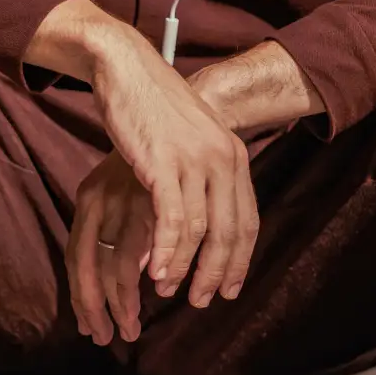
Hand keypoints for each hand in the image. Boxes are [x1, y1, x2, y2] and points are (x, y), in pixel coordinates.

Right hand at [28, 0, 260, 306]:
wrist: (129, 72)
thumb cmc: (150, 111)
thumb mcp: (186, 145)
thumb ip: (197, 180)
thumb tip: (194, 221)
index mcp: (233, 157)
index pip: (247, 220)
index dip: (239, 261)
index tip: (227, 290)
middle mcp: (224, 160)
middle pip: (229, 230)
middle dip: (216, 273)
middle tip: (199, 302)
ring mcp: (196, 161)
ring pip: (202, 230)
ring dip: (187, 268)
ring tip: (171, 293)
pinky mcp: (165, 164)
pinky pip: (173, 219)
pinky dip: (167, 251)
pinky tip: (156, 273)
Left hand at [68, 152, 154, 343]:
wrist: (159, 90)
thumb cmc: (147, 142)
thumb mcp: (123, 186)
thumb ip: (125, 227)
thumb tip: (138, 269)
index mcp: (86, 201)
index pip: (76, 264)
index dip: (85, 301)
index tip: (95, 329)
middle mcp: (96, 200)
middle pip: (88, 271)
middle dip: (101, 310)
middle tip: (114, 336)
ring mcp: (123, 194)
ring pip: (116, 263)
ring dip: (127, 300)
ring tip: (139, 323)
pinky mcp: (156, 184)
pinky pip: (155, 235)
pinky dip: (159, 264)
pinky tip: (164, 282)